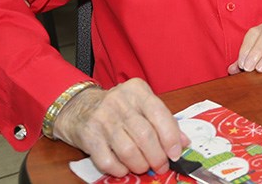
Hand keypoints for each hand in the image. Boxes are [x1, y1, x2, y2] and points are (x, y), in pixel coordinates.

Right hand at [52, 78, 187, 176]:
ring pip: (128, 150)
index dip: (171, 137)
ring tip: (143, 167)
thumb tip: (183, 142)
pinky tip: (124, 168)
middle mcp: (120, 102)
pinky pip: (108, 161)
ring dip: (140, 165)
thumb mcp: (141, 105)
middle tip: (161, 166)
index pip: (160, 114)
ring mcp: (103, 119)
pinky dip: (120, 170)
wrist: (78, 107)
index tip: (176, 153)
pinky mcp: (89, 136)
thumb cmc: (117, 108)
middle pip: (145, 135)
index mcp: (138, 91)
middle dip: (157, 157)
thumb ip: (163, 120)